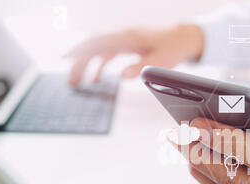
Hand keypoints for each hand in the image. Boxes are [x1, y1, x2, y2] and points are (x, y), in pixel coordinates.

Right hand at [65, 24, 203, 85]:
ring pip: (98, 50)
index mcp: (127, 37)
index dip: (80, 50)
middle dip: (79, 62)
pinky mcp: (126, 45)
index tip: (65, 59)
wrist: (184, 37)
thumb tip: (121, 76)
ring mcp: (123, 39)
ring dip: (86, 64)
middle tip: (70, 81)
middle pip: (93, 46)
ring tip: (77, 82)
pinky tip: (95, 79)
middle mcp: (122, 35)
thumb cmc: (173, 47)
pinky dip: (99, 64)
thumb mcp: (160, 61)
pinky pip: (107, 53)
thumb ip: (140, 68)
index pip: (97, 42)